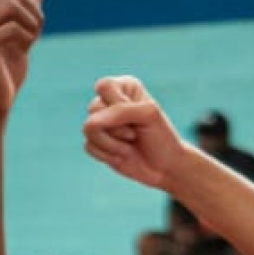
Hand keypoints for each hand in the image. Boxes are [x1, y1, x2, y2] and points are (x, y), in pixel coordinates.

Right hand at [83, 76, 186, 191]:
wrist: (165, 168)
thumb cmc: (160, 137)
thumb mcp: (147, 116)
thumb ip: (119, 112)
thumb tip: (89, 124)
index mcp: (123, 87)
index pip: (104, 86)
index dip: (116, 104)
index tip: (136, 115)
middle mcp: (109, 102)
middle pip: (94, 109)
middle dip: (117, 127)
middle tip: (135, 134)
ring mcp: (101, 123)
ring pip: (89, 129)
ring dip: (112, 143)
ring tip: (129, 145)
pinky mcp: (96, 143)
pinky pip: (88, 146)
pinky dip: (108, 155)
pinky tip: (122, 155)